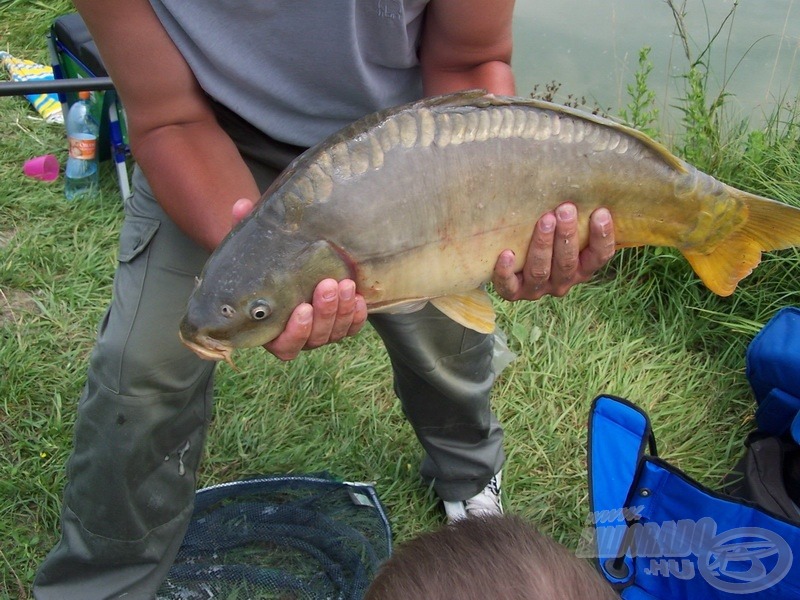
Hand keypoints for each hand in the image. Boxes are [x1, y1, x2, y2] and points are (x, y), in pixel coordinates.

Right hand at [231, 199, 367, 360]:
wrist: (292, 258)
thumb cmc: (268, 259)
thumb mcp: (255, 246)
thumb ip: (245, 229)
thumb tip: (241, 206)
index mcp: (272, 328)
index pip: (284, 346)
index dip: (295, 333)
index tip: (303, 309)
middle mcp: (298, 334)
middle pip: (314, 339)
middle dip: (325, 313)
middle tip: (328, 285)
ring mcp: (321, 331)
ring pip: (334, 333)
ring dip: (341, 311)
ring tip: (345, 283)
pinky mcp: (341, 323)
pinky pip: (351, 327)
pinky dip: (356, 316)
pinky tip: (359, 298)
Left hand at [492, 203, 614, 300]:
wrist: (509, 257)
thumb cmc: (545, 232)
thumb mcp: (564, 225)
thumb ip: (576, 211)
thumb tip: (585, 170)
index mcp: (582, 267)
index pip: (599, 256)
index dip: (602, 237)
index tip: (601, 212)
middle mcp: (562, 282)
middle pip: (568, 263)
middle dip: (567, 235)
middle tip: (566, 208)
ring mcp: (537, 289)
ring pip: (541, 271)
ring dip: (542, 245)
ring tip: (544, 220)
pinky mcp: (513, 292)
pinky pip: (509, 286)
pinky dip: (506, 272)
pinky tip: (506, 254)